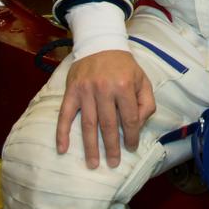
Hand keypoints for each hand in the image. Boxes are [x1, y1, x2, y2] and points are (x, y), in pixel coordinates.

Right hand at [55, 50, 155, 168]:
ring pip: (88, 124)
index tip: (132, 147)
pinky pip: (64, 115)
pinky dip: (62, 133)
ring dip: (90, 146)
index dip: (132, 135)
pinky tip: (62, 149)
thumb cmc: (124, 66)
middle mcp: (104, 90)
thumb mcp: (142, 80)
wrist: (100, 44)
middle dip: (111, 147)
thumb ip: (145, 103)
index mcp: (124, 86)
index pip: (129, 118)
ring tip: (93, 164)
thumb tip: (137, 126)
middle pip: (108, 125)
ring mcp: (85, 91)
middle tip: (113, 164)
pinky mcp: (71, 91)